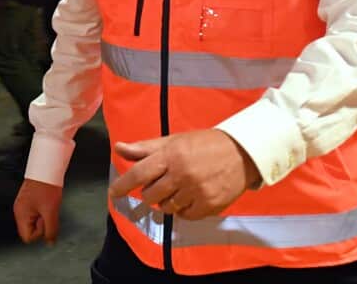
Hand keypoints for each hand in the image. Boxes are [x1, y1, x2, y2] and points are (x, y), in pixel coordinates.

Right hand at [14, 178, 62, 243]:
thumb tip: (50, 242)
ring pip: (35, 222)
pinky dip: (44, 211)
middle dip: (42, 224)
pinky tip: (48, 202)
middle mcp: (20, 211)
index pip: (28, 238)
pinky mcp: (30, 201)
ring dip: (44, 217)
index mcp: (21, 215)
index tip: (45, 219)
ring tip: (48, 205)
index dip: (40, 232)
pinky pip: (37, 213)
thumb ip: (51, 229)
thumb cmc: (46, 186)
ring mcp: (24, 206)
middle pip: (31, 230)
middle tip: (47, 211)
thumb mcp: (51, 211)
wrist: (47, 168)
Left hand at [108, 130, 259, 220]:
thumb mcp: (175, 140)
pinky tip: (192, 196)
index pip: (139, 173)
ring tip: (182, 188)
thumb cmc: (204, 145)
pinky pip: (184, 216)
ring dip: (169, 201)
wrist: (242, 153)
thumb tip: (118, 148)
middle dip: (151, 193)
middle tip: (164, 184)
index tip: (113, 193)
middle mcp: (182, 174)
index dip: (123, 185)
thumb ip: (145, 148)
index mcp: (171, 155)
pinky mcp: (208, 205)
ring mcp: (195, 191)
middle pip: (151, 196)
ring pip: (167, 208)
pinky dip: (184, 209)